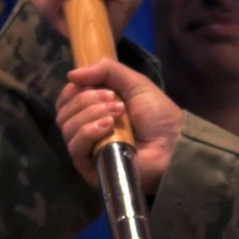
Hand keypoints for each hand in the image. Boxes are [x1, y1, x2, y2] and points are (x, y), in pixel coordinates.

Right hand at [59, 60, 181, 192]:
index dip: (73, 90)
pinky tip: (108, 127)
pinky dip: (88, 131)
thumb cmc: (158, 115)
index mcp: (95, 111)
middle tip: (113, 99)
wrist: (174, 144)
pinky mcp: (90, 168)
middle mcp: (87, 129)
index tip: (93, 84)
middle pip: (64, 112)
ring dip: (90, 114)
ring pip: (67, 127)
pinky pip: (75, 147)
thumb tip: (71, 74)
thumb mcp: (134, 83)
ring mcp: (88, 150)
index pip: (66, 100)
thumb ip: (106, 70)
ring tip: (117, 113)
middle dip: (86, 100)